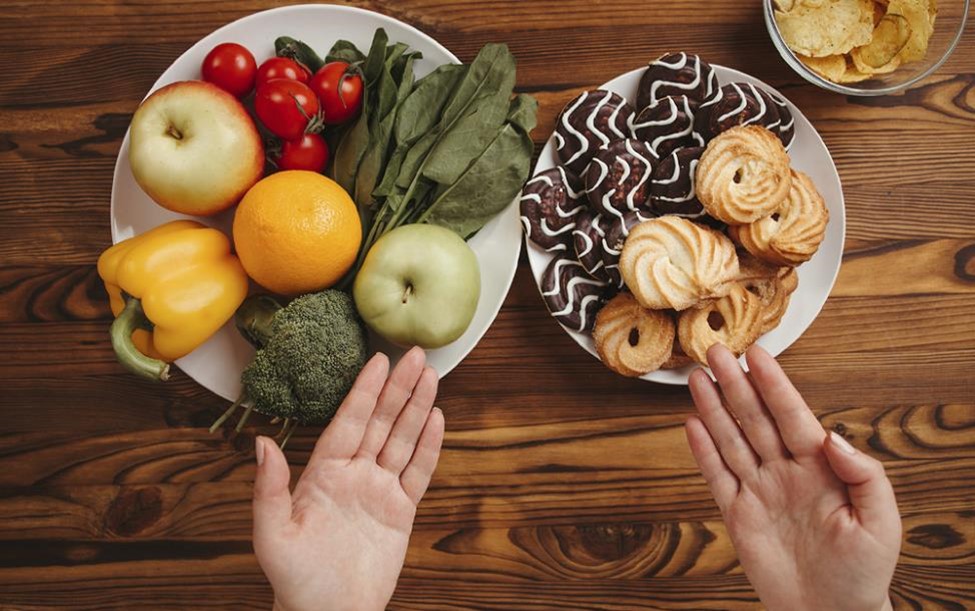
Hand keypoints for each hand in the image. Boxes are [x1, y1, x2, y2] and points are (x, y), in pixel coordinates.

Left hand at [252, 347, 443, 610]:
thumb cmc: (295, 580)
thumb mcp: (272, 535)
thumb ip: (269, 488)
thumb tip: (261, 443)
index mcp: (323, 473)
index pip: (348, 421)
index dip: (365, 391)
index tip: (377, 361)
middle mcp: (354, 474)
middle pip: (381, 422)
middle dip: (398, 388)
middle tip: (413, 355)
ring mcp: (379, 491)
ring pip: (402, 439)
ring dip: (417, 408)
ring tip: (430, 377)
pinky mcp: (400, 511)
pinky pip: (418, 472)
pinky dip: (429, 446)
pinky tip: (437, 420)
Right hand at [685, 345, 900, 610]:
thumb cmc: (863, 572)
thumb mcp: (880, 522)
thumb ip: (864, 475)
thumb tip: (834, 437)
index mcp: (821, 469)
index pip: (793, 416)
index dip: (775, 385)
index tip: (759, 355)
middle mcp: (786, 473)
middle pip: (755, 420)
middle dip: (737, 385)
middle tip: (718, 352)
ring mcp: (760, 491)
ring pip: (732, 440)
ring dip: (714, 408)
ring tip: (698, 377)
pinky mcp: (738, 515)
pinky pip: (716, 477)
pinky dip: (703, 452)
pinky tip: (692, 425)